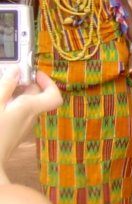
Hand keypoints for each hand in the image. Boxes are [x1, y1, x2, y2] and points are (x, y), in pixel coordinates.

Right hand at [0, 67, 62, 183]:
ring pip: (25, 104)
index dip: (48, 82)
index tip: (33, 74)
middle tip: (8, 77)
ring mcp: (21, 126)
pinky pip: (16, 114)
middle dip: (24, 84)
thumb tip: (16, 70)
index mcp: (30, 108)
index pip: (54, 96)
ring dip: (14, 94)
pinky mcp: (12, 133)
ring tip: (1, 89)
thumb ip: (5, 87)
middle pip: (37, 96)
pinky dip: (9, 105)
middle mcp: (30, 117)